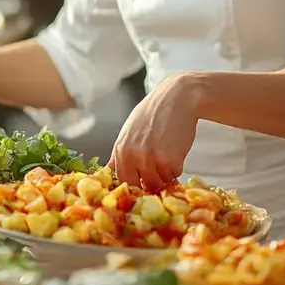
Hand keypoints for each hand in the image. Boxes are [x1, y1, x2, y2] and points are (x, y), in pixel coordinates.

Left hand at [108, 73, 201, 191]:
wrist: (177, 98)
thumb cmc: (154, 113)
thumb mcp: (129, 132)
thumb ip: (121, 154)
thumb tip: (107, 173)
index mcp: (120, 150)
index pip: (123, 181)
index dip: (135, 184)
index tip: (144, 181)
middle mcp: (132, 156)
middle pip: (142, 186)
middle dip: (151, 182)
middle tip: (159, 170)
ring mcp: (151, 159)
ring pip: (160, 183)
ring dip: (166, 175)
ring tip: (168, 155)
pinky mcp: (170, 161)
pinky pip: (174, 175)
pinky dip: (177, 168)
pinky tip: (176, 151)